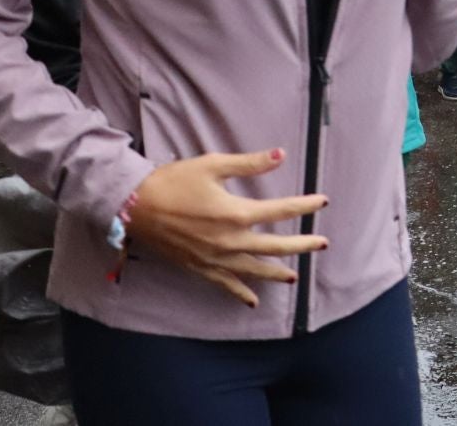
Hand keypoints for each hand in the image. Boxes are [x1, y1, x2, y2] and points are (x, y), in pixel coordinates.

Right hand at [127, 149, 329, 306]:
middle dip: (302, 245)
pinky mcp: (199, 267)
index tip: (323, 202)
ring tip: (295, 276)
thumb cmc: (173, 181)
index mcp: (236, 213)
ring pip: (255, 270)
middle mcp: (230, 241)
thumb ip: (249, 163)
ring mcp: (215, 258)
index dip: (304, 206)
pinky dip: (241, 293)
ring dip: (277, 273)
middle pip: (276, 246)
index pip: (281, 211)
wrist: (134, 207)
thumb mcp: (212, 165)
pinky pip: (225, 284)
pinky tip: (254, 302)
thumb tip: (281, 154)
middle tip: (323, 244)